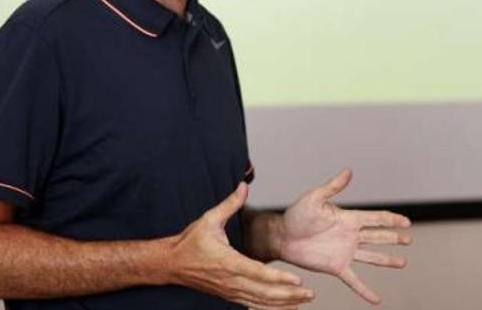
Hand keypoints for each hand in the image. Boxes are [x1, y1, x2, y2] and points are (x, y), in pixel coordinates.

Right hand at [168, 182, 315, 309]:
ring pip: (260, 302)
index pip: (258, 273)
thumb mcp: (209, 219)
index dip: (279, 278)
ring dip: (283, 304)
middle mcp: (230, 280)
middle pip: (264, 293)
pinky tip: (285, 307)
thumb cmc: (190, 241)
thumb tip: (243, 185)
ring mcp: (229, 291)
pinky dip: (269, 308)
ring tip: (304, 301)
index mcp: (228, 262)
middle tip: (310, 293)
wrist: (171, 263)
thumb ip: (230, 204)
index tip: (297, 280)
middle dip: (289, 295)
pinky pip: (252, 304)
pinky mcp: (228, 295)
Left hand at [278, 168, 411, 304]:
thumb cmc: (296, 215)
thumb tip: (348, 171)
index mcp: (348, 218)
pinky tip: (376, 300)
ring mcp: (344, 252)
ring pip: (372, 257)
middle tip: (408, 239)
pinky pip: (354, 281)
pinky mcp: (336, 266)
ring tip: (402, 263)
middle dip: (393, 237)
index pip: (376, 218)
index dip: (392, 220)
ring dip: (387, 260)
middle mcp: (350, 235)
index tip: (406, 222)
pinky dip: (365, 291)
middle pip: (378, 236)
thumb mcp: (314, 198)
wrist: (281, 236)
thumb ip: (333, 187)